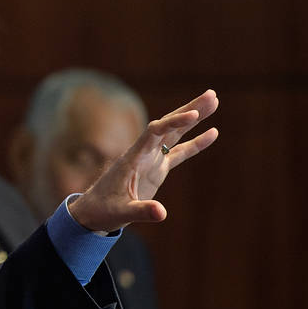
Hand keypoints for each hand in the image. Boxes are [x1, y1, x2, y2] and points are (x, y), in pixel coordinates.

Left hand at [69, 89, 218, 231]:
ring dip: (193, 118)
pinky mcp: (157, 169)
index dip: (173, 122)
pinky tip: (213, 132)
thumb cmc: (103, 210)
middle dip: (189, 110)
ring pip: (175, 134)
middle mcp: (143, 153)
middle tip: (211, 95)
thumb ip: (141, 212)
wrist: (93, 212)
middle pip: (168, 125)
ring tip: (213, 101)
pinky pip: (180, 152)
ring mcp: (151, 160)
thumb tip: (162, 213)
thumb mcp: (121, 213)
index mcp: (133, 158)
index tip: (193, 115)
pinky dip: (196, 143)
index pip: (154, 132)